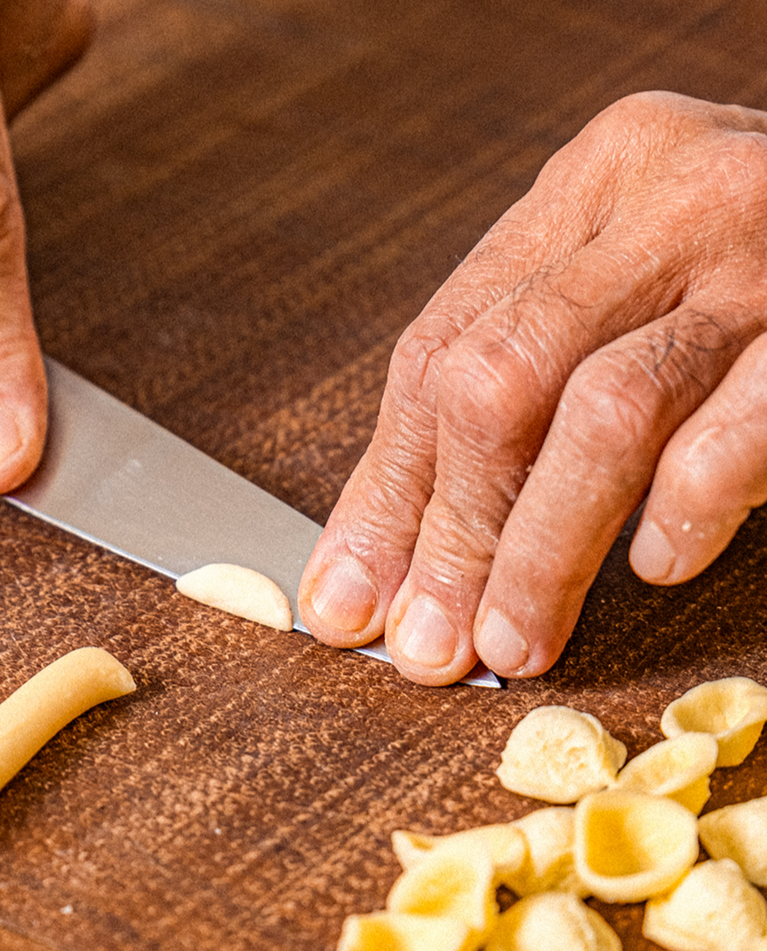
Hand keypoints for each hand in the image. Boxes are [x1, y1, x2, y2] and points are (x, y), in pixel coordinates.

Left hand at [300, 91, 766, 684]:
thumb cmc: (748, 278)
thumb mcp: (620, 296)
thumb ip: (518, 394)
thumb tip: (392, 561)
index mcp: (589, 183)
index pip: (439, 352)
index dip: (385, 488)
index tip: (350, 591)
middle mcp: (667, 202)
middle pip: (499, 382)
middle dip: (449, 531)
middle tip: (424, 640)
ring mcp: (761, 258)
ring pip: (602, 416)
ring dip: (539, 551)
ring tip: (510, 640)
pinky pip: (732, 433)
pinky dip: (680, 511)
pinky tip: (654, 566)